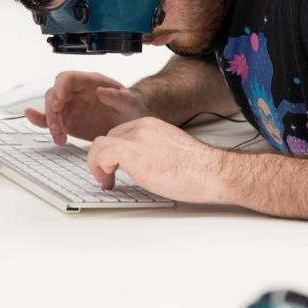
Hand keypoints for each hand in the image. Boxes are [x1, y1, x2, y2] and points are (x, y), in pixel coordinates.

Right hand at [23, 71, 148, 143]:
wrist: (133, 122)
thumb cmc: (132, 107)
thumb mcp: (130, 102)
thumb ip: (117, 96)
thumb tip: (101, 91)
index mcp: (91, 82)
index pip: (67, 78)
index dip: (59, 88)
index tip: (58, 103)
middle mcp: (77, 92)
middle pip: (54, 94)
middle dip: (52, 111)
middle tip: (58, 127)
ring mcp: (71, 106)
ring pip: (51, 110)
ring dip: (52, 123)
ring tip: (60, 137)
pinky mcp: (69, 121)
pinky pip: (51, 119)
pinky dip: (42, 122)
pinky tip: (36, 122)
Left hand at [87, 117, 226, 203]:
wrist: (210, 171)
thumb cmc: (198, 168)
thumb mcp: (171, 152)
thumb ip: (153, 152)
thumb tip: (144, 166)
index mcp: (152, 126)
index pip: (121, 133)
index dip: (114, 153)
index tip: (115, 168)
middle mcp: (142, 127)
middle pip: (108, 138)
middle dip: (105, 158)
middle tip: (109, 176)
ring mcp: (136, 138)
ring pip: (99, 145)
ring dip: (98, 164)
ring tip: (106, 181)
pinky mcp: (131, 152)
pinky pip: (100, 155)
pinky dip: (97, 168)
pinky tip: (107, 181)